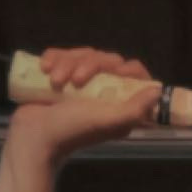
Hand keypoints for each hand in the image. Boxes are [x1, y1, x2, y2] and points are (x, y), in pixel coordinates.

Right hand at [7, 45, 160, 166]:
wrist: (33, 137)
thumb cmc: (71, 131)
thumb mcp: (107, 121)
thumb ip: (135, 109)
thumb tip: (158, 91)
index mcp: (118, 103)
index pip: (132, 74)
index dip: (127, 68)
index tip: (117, 71)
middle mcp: (100, 93)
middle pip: (105, 59)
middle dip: (88, 64)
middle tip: (74, 81)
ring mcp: (78, 85)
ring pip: (81, 55)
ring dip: (66, 62)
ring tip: (54, 81)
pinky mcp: (58, 78)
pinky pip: (61, 55)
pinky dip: (53, 58)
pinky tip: (45, 68)